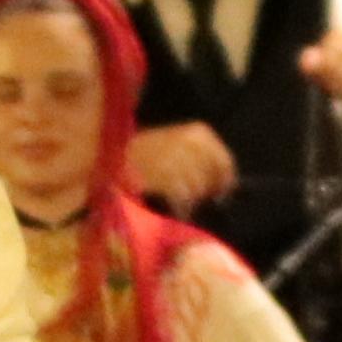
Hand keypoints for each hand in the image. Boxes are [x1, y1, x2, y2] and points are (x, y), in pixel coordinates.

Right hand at [126, 120, 241, 212]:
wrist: (114, 156)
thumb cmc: (146, 153)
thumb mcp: (178, 143)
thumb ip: (204, 159)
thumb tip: (227, 183)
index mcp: (199, 132)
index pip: (225, 161)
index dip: (225, 179)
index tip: (221, 192)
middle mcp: (192, 142)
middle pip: (214, 177)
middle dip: (208, 190)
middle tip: (200, 198)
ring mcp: (180, 158)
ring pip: (199, 189)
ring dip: (192, 200)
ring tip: (182, 202)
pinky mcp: (167, 176)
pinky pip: (184, 198)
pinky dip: (182, 207)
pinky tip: (177, 209)